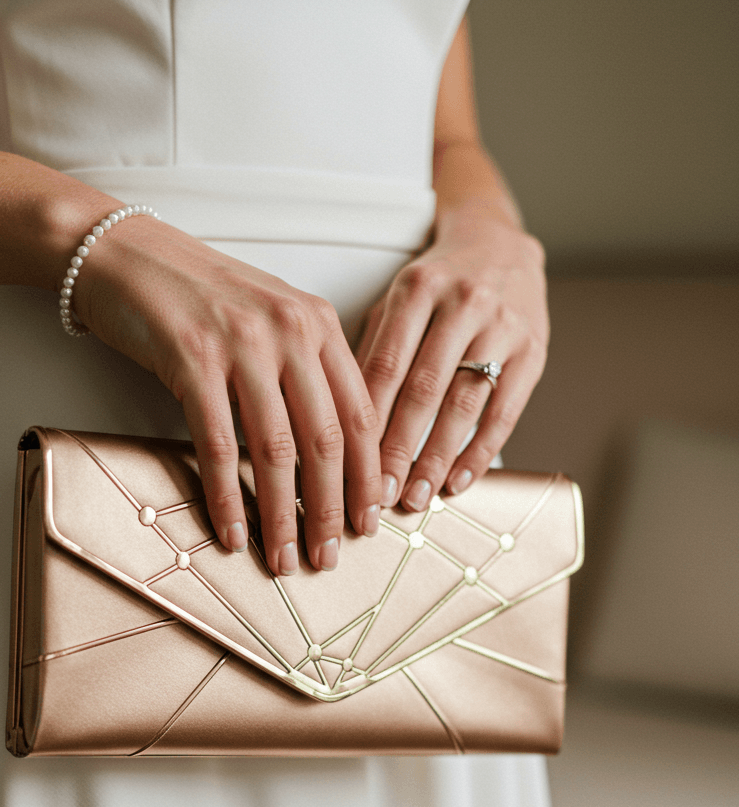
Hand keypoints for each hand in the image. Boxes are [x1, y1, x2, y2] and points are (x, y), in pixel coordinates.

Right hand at [72, 215, 381, 574]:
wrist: (127, 253)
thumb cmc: (198, 292)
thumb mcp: (271, 318)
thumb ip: (306, 368)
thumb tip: (328, 449)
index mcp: (317, 324)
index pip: (359, 414)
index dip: (367, 477)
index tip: (368, 520)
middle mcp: (289, 332)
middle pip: (325, 441)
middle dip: (330, 509)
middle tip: (329, 556)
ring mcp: (241, 345)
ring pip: (277, 451)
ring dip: (282, 515)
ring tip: (284, 557)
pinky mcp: (192, 361)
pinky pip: (217, 445)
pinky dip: (226, 497)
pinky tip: (233, 531)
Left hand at [355, 203, 548, 508]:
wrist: (502, 244)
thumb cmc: (439, 282)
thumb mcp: (398, 300)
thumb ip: (372, 350)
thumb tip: (340, 419)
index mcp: (418, 288)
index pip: (386, 366)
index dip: (367, 421)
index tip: (350, 465)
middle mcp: (463, 303)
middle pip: (424, 390)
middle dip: (399, 449)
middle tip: (380, 494)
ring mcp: (502, 327)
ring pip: (464, 405)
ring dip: (437, 458)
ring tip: (416, 496)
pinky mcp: (533, 350)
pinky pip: (504, 412)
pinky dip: (479, 452)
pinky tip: (458, 481)